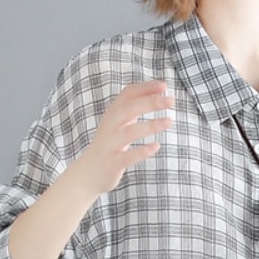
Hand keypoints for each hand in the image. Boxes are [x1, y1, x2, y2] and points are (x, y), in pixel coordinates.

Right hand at [73, 80, 173, 195]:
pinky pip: (128, 156)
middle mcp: (110, 126)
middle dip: (150, 102)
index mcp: (112, 113)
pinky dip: (142, 151)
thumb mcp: (117, 123)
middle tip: (171, 100)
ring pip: (130, 131)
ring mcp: (110, 144)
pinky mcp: (113, 162)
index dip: (145, 88)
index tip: (164, 85)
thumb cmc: (109, 145)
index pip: (128, 94)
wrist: (87, 173)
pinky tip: (156, 146)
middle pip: (129, 108)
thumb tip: (156, 94)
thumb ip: (132, 109)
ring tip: (169, 121)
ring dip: (151, 125)